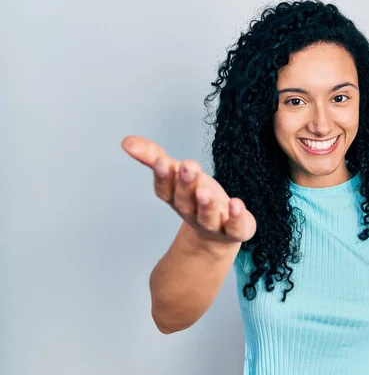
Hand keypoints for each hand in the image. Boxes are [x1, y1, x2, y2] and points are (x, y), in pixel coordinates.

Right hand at [121, 135, 256, 245]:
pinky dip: (236, 216)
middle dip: (185, 184)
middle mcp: (192, 212)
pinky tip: (236, 203)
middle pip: (185, 201)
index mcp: (176, 198)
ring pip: (207, 216)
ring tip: (205, 189)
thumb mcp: (178, 174)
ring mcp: (213, 224)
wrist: (219, 233)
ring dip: (206, 203)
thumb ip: (154, 157)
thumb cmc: (196, 197)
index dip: (163, 177)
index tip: (162, 161)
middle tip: (188, 166)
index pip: (165, 190)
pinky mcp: (235, 230)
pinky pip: (235, 226)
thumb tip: (126, 141)